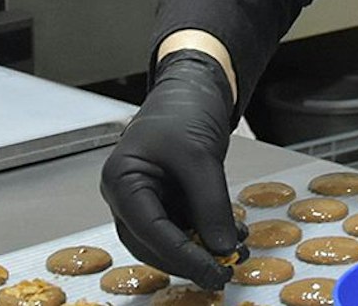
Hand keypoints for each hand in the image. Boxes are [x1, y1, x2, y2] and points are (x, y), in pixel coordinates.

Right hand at [99, 49, 245, 287]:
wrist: (194, 87)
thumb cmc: (183, 110)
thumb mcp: (198, 155)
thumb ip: (210, 204)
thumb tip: (222, 247)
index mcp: (121, 181)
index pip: (147, 230)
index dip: (181, 255)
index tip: (211, 269)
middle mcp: (128, 196)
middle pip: (153, 244)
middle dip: (190, 259)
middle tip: (223, 271)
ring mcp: (148, 200)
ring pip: (171, 240)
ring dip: (202, 250)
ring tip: (236, 254)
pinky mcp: (169, 201)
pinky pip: (186, 227)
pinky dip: (208, 235)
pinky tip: (234, 237)